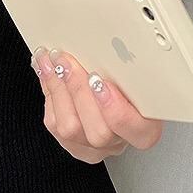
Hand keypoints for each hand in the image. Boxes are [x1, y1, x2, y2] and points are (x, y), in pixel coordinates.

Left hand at [31, 46, 162, 163]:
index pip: (138, 129)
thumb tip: (108, 46)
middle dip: (79, 91)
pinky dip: (48, 89)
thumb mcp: (135, 75)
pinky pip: (53, 121)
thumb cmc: (127, 84)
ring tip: (53, 60)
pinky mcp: (69, 142)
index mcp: (145, 127)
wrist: (105, 95)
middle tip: (68, 62)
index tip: (102, 80)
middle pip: (99, 132)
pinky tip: (46, 68)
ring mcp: (93, 146)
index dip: (117, 109)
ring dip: (58, 88)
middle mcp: (119, 141)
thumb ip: (127, 70)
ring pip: (70, 128)